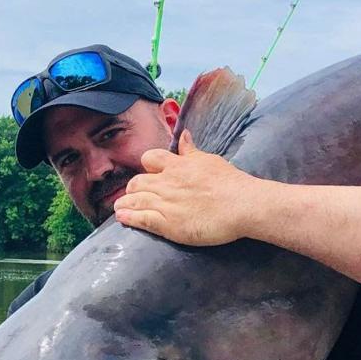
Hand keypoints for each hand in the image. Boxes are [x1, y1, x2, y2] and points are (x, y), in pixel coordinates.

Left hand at [113, 130, 268, 245]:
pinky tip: (122, 218)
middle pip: (138, 181)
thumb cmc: (231, 183)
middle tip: (131, 195)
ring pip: (135, 200)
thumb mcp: (210, 160)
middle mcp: (167, 182)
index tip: (149, 174)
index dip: (147, 167)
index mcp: (178, 165)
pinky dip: (129, 217)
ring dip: (125, 203)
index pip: (151, 159)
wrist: (241, 204)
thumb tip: (184, 135)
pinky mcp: (168, 223)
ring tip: (119, 208)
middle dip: (132, 188)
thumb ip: (192, 151)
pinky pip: (141, 218)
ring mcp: (166, 203)